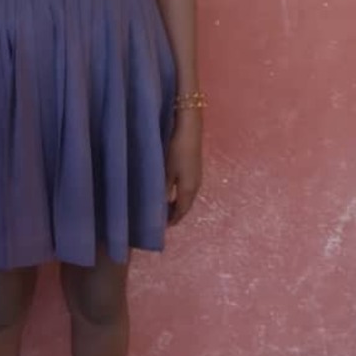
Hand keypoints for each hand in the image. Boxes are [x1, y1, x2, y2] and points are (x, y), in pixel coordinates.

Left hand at [166, 111, 202, 225]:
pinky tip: (169, 191)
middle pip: (185, 206)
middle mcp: (196, 185)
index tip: (160, 228)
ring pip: (186, 197)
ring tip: (162, 208)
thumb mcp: (166, 171)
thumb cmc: (176, 149)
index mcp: (188, 189)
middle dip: (174, 214)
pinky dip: (178, 195)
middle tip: (159, 220)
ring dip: (176, 204)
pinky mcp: (194, 167)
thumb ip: (162, 190)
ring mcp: (196, 176)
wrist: (190, 127)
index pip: (180, 212)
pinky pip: (186, 188)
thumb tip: (158, 207)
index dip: (171, 221)